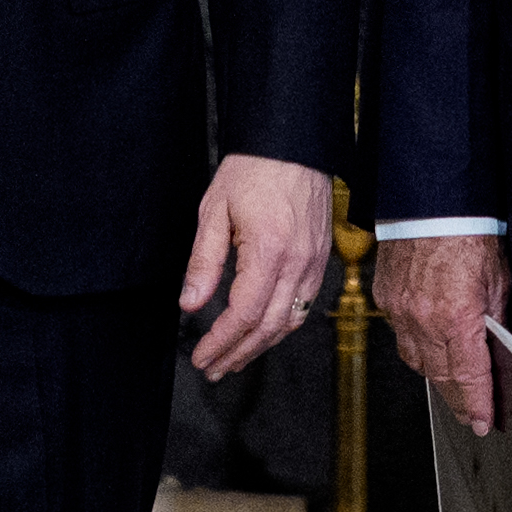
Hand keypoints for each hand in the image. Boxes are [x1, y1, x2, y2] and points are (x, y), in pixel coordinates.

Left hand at [179, 153, 335, 377]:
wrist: (294, 143)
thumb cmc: (253, 170)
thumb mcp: (214, 210)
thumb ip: (204, 262)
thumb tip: (190, 304)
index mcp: (268, 251)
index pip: (243, 314)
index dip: (220, 342)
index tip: (202, 357)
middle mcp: (297, 263)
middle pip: (268, 328)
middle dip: (238, 354)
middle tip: (213, 369)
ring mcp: (314, 263)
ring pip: (290, 322)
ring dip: (260, 346)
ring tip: (234, 359)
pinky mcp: (321, 259)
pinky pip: (303, 305)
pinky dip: (281, 326)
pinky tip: (262, 332)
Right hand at [370, 231, 507, 431]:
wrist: (432, 200)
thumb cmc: (470, 233)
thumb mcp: (500, 285)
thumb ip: (501, 333)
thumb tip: (509, 372)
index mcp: (456, 316)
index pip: (469, 377)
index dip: (478, 405)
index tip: (483, 423)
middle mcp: (423, 319)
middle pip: (442, 377)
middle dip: (459, 400)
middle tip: (472, 414)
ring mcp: (400, 310)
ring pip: (418, 363)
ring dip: (438, 378)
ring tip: (455, 387)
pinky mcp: (386, 299)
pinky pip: (401, 338)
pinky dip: (417, 350)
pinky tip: (431, 351)